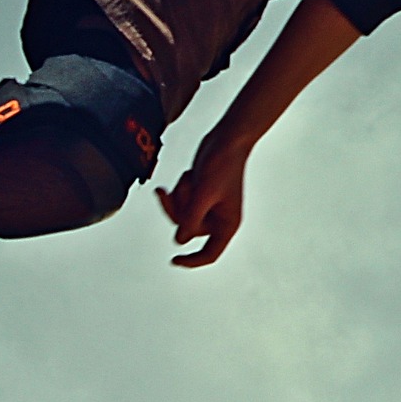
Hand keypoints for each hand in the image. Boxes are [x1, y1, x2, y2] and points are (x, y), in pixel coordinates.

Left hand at [154, 134, 251, 267]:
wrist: (225, 140)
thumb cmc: (222, 165)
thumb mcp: (203, 193)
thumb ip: (190, 218)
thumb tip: (179, 241)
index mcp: (227, 224)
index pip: (209, 253)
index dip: (192, 261)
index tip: (174, 260)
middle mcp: (218, 219)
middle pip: (188, 230)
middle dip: (181, 209)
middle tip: (183, 189)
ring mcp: (207, 207)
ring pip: (181, 215)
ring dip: (179, 197)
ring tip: (189, 178)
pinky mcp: (198, 196)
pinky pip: (180, 202)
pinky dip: (180, 190)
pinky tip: (188, 175)